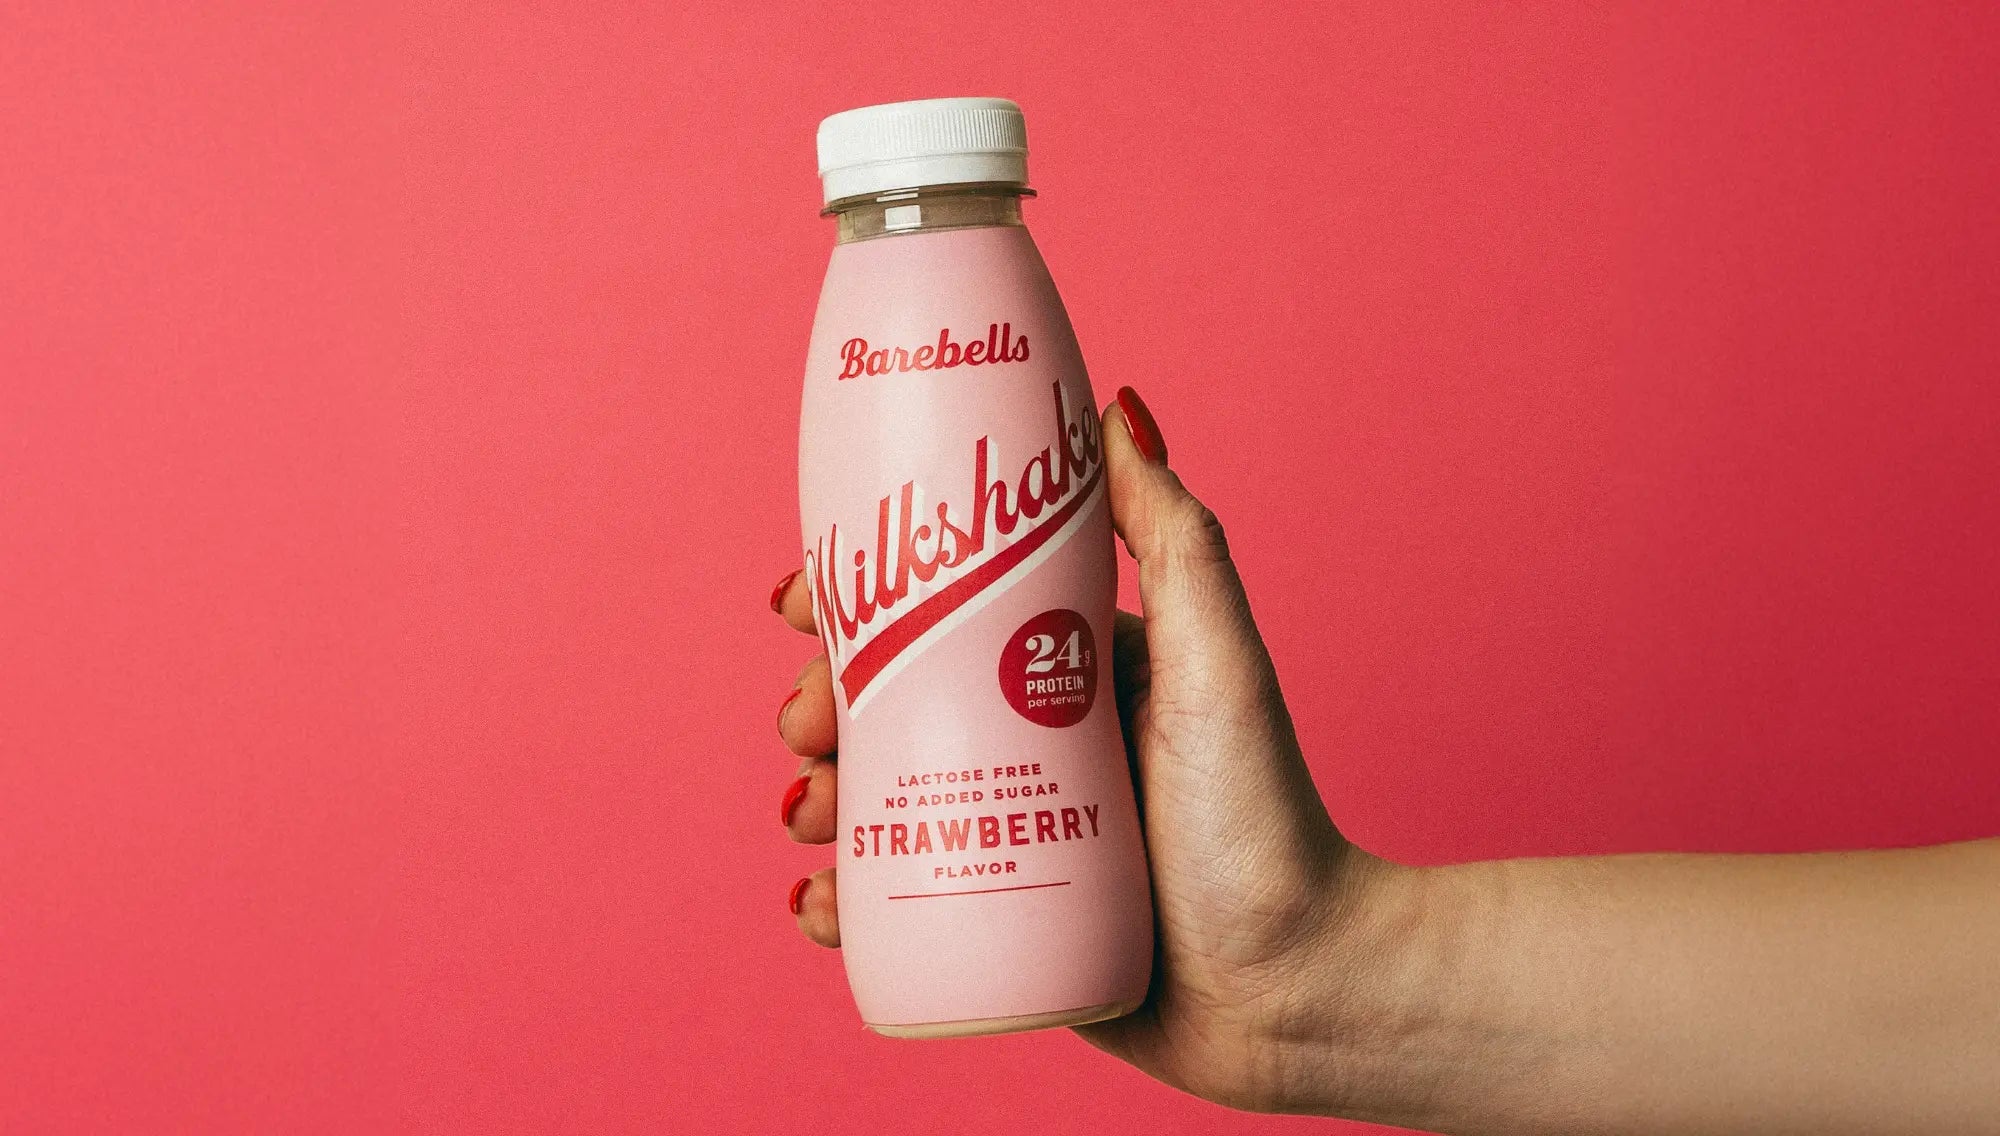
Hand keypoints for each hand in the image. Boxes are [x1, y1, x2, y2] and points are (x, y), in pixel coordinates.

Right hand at [770, 386, 1392, 1111]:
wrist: (1297, 990)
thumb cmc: (1269, 821)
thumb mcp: (1218, 663)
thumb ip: (1176, 538)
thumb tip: (1116, 407)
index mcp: (1070, 672)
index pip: (944, 617)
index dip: (861, 605)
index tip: (801, 604)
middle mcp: (1034, 745)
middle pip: (892, 708)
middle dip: (827, 707)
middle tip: (808, 726)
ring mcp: (1011, 833)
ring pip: (880, 800)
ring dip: (819, 797)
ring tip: (812, 816)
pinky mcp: (1000, 916)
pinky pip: (897, 901)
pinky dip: (842, 899)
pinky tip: (822, 901)